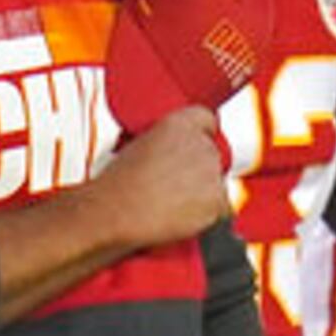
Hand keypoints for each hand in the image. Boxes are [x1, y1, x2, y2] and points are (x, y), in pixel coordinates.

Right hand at [99, 104, 232, 247]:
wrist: (114, 212)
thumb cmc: (117, 184)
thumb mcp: (136, 144)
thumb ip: (164, 141)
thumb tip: (173, 154)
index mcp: (179, 123)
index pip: (207, 119)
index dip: (201, 135)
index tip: (193, 148)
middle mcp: (200, 143)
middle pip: (212, 154)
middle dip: (198, 170)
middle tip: (172, 185)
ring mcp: (211, 172)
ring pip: (216, 183)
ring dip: (202, 193)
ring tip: (171, 203)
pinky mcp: (217, 200)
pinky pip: (221, 208)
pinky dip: (206, 215)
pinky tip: (180, 216)